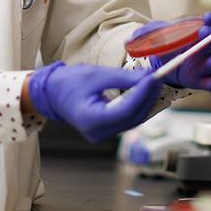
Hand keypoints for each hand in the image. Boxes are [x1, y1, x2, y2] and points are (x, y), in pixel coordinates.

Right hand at [26, 62, 162, 141]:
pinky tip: (144, 92)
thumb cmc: (69, 82)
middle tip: (158, 77)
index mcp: (91, 120)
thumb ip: (122, 78)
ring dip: (146, 101)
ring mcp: (103, 134)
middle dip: (148, 97)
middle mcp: (98, 133)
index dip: (143, 94)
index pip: (125, 110)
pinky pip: (128, 120)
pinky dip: (138, 106)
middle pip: (133, 117)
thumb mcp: (96, 75)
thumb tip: (147, 78)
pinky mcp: (106, 130)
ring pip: (133, 120)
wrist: (52, 94)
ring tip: (153, 82)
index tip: (154, 77)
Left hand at [133, 12, 210, 90]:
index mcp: (199, 31)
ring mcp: (206, 65)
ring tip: (210, 61)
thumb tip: (129, 40)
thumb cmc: (162, 44)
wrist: (161, 63)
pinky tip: (208, 83)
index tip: (207, 18)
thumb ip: (144, 34)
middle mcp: (207, 47)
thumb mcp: (152, 35)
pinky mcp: (202, 81)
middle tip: (204, 33)